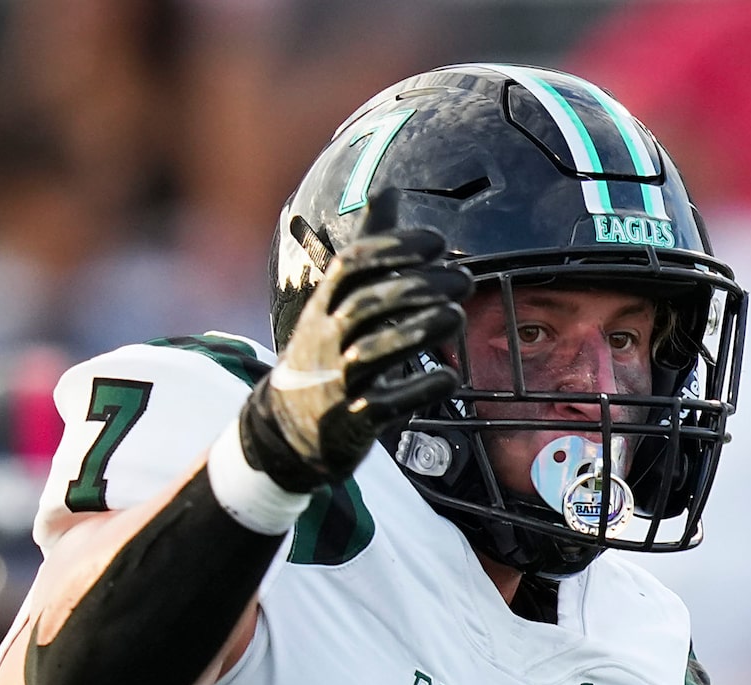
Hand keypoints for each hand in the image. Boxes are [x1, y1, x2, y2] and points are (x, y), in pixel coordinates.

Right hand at [243, 191, 466, 491]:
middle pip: (365, 305)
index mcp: (323, 305)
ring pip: (372, 352)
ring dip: (417, 332)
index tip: (437, 241)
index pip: (351, 266)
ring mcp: (336, 381)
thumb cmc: (325, 352)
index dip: (392, 249)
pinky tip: (450, 378)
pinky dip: (417, 392)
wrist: (286, 427)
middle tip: (464, 278)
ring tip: (457, 314)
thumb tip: (389, 191)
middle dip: (415, 287)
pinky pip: (383, 405)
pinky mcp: (351, 422)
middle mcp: (325, 338)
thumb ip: (370, 250)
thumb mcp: (338, 300)